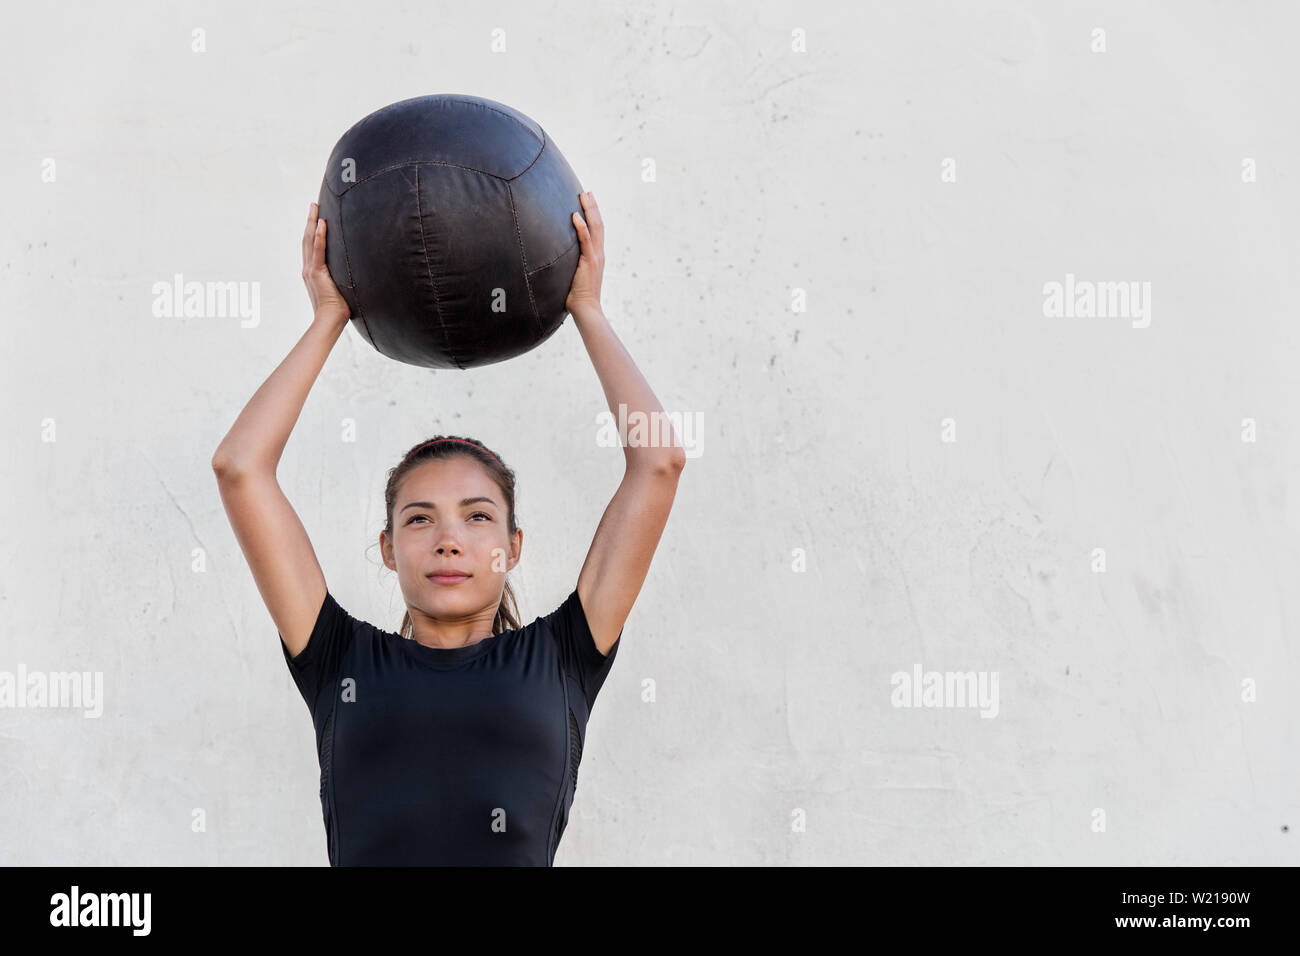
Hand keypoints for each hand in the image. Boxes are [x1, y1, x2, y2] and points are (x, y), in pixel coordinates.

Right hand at [302, 202, 350, 323]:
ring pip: (309, 241)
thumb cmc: (338, 310)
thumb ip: (343, 279)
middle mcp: (308, 269)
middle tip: (313, 205)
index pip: (311, 247)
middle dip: (310, 221)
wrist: (330, 321)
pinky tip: (321, 223)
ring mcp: (311, 270)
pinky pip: (318, 251)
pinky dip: (319, 236)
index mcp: (313, 272)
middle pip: (307, 239)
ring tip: (315, 207)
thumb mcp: (341, 289)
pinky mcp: (317, 273)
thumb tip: (358, 275)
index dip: (312, 231)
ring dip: (312, 222)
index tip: (315, 217)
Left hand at [566, 191, 603, 316]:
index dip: (593, 215)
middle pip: (599, 224)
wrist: (585, 309)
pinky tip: (575, 215)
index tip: (588, 202)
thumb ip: (568, 265)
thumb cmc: (576, 296)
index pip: (597, 231)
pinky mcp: (590, 262)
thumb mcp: (572, 276)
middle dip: (593, 207)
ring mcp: (596, 257)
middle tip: (587, 192)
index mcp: (596, 256)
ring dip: (590, 210)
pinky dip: (581, 227)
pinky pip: (586, 241)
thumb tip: (554, 259)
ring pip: (595, 228)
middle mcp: (599, 254)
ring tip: (584, 195)